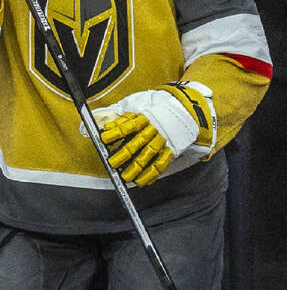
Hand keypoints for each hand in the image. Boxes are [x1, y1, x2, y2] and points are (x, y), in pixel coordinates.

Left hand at [92, 82, 215, 186]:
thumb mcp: (138, 109)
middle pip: (138, 142)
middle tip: (112, 163)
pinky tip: (142, 181)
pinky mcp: (171, 148)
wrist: (184, 109)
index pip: (128, 125)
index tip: (104, 139)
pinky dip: (151, 174)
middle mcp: (154, 129)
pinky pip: (162, 163)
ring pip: (149, 154)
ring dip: (137, 168)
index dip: (116, 132)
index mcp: (144, 117)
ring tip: (126, 177)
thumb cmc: (155, 111)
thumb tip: (107, 127)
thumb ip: (122, 119)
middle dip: (124, 154)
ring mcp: (163, 139)